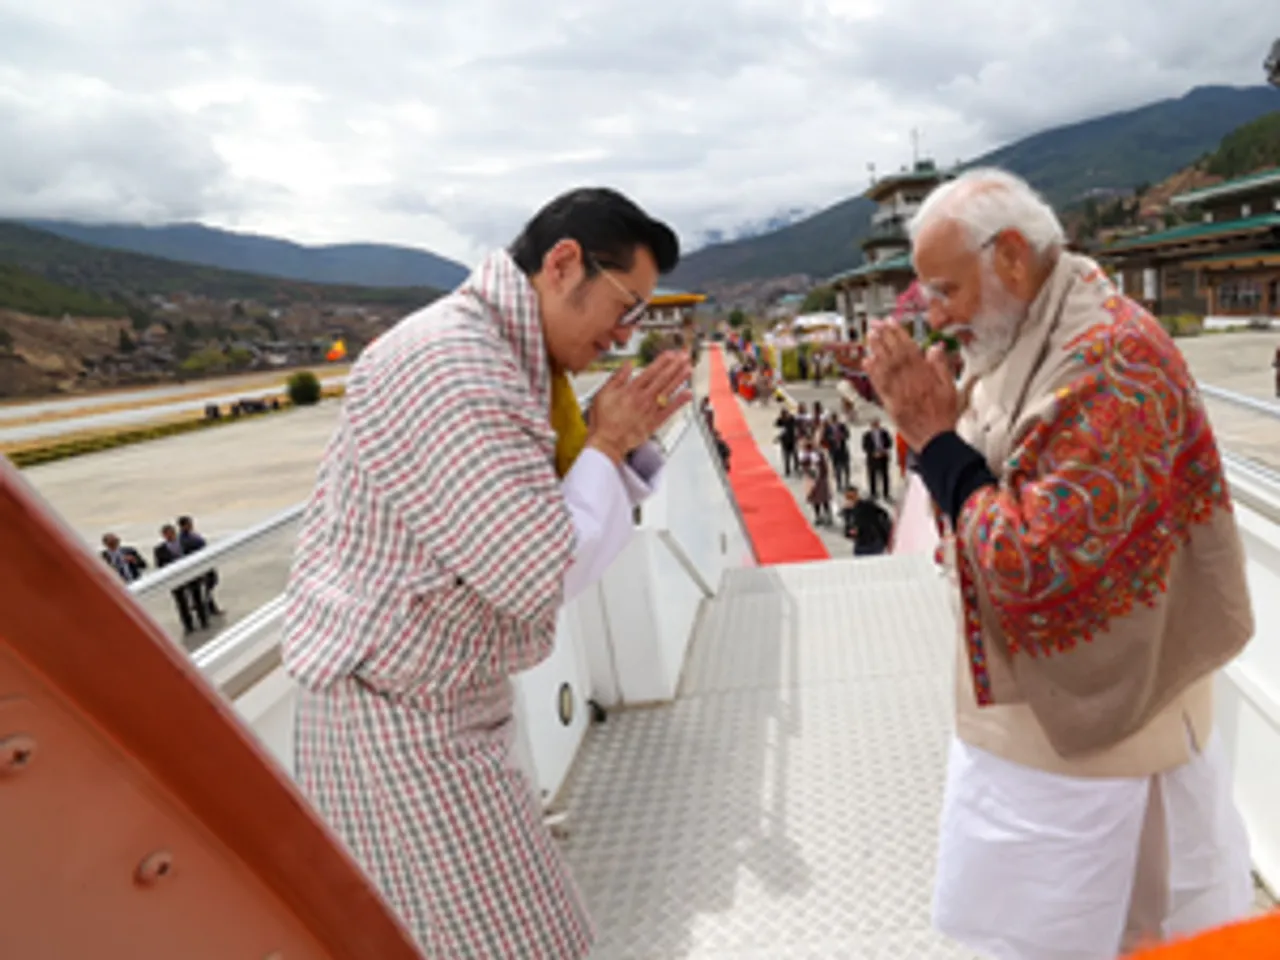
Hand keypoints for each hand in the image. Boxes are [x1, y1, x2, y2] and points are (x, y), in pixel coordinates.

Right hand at [588, 351, 691, 462]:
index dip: (662, 361)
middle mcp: (643, 398)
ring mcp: (651, 410)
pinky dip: (680, 402)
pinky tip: (688, 394)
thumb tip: (627, 364)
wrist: (607, 442)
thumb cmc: (603, 420)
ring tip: (688, 369)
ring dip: (679, 379)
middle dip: (674, 366)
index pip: (650, 372)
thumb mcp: (603, 394)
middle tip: (684, 357)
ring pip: (668, 391)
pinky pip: (670, 410)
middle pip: (662, 379)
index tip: (671, 354)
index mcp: (631, 390)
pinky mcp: (654, 423)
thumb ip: (617, 378)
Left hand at [863, 319, 958, 450]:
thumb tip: (934, 348)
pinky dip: (872, 372)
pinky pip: (879, 384)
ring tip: (870, 336)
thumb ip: (941, 366)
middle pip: (894, 353)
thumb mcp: (950, 387)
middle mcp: (909, 380)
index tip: (891, 322)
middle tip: (875, 324)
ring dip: (876, 349)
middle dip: (884, 337)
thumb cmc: (943, 414)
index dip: (898, 333)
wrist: (935, 438)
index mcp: (924, 374)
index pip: (909, 348)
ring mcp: (898, 391)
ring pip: (884, 366)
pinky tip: (867, 361)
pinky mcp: (889, 403)